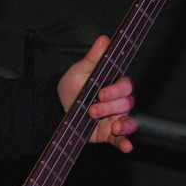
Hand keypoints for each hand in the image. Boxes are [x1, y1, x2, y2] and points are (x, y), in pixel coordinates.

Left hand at [57, 35, 136, 152]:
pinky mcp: (108, 133)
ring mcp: (114, 117)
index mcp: (113, 83)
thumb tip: (104, 39)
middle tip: (93, 109)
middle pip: (126, 104)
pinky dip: (125, 142)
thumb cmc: (72, 86)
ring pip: (128, 121)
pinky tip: (127, 146)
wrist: (57, 108)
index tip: (102, 92)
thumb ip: (94, 57)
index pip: (125, 85)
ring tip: (113, 127)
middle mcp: (117, 101)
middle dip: (110, 107)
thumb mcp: (80, 70)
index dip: (116, 90)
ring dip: (123, 125)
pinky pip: (121, 139)